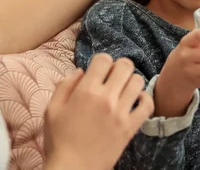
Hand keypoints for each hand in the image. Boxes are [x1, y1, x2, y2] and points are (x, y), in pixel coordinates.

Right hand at [44, 54, 153, 169]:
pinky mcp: (131, 127)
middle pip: (125, 65)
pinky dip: (144, 99)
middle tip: (113, 77)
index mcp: (86, 91)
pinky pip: (148, 105)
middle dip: (119, 67)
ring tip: (124, 90)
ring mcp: (121, 112)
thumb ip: (65, 85)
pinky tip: (135, 101)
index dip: (101, 62)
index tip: (99, 71)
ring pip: (138, 81)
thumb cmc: (59, 141)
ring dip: (131, 82)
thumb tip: (81, 70)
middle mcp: (106, 98)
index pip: (104, 59)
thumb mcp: (52, 109)